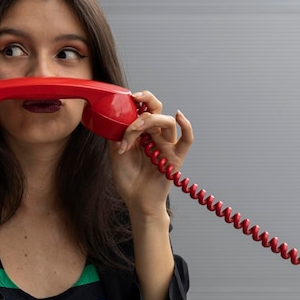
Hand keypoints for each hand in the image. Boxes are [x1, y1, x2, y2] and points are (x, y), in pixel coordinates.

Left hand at [109, 91, 193, 217]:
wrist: (137, 202)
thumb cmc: (128, 181)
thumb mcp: (115, 155)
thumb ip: (116, 137)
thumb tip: (113, 119)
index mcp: (141, 134)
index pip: (143, 110)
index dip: (139, 101)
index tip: (129, 96)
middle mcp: (155, 137)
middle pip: (157, 111)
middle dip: (145, 104)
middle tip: (133, 103)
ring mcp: (167, 146)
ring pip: (166, 123)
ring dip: (149, 121)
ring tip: (133, 131)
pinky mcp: (176, 157)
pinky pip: (187, 140)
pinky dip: (186, 127)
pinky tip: (179, 116)